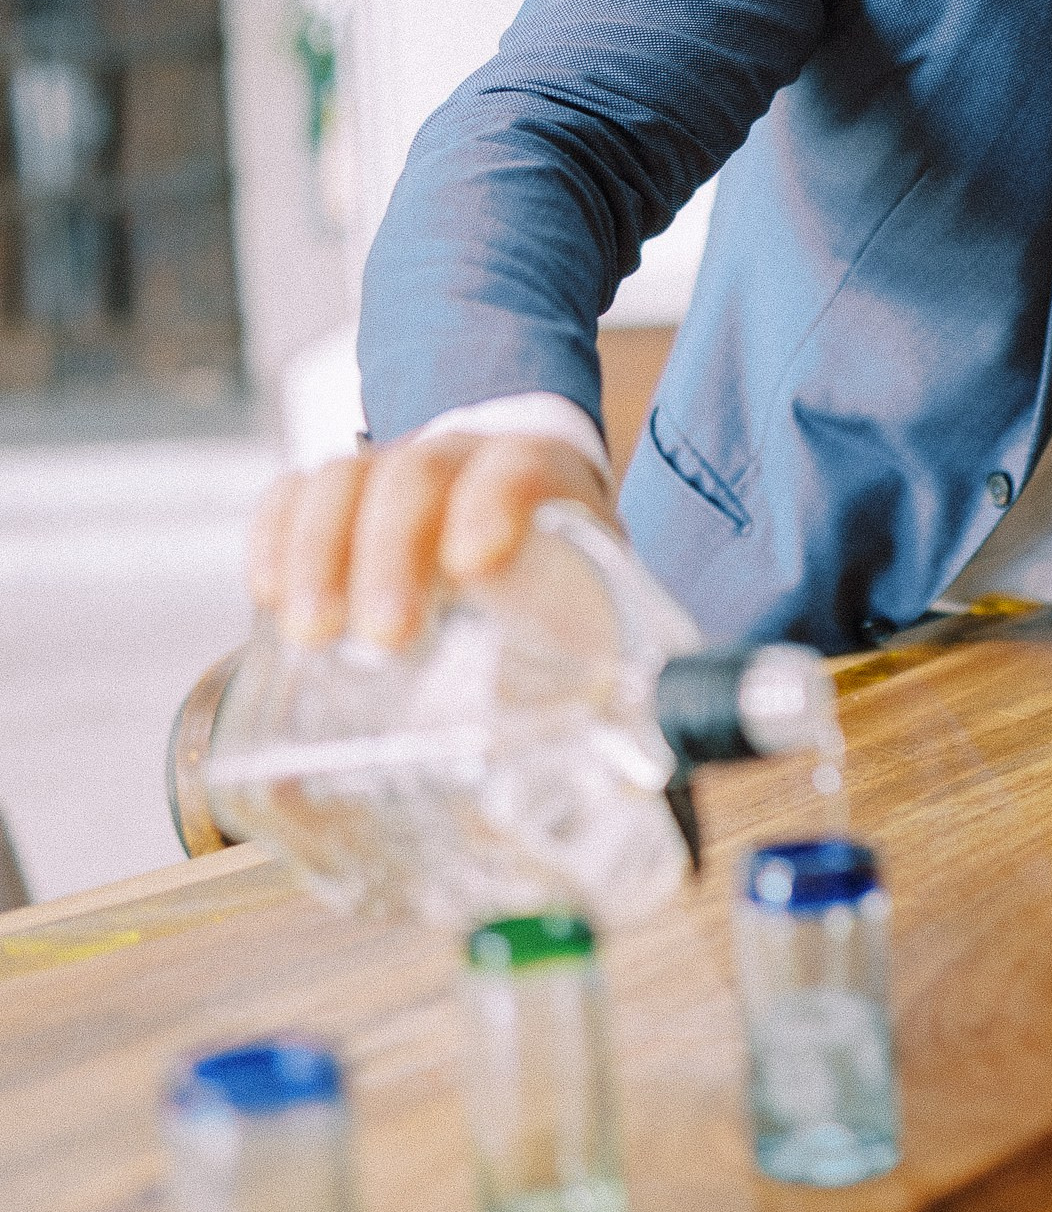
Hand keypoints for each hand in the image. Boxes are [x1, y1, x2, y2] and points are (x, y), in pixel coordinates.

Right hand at [248, 434, 615, 649]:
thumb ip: (600, 660)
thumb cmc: (557, 569)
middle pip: (414, 476)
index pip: (514, 466)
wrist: (518, 503)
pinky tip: (265, 594)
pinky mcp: (336, 497)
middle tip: (387, 635)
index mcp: (537, 472)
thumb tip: (627, 755)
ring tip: (309, 634)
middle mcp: (457, 456)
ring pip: (342, 481)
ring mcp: (388, 469)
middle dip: (392, 552)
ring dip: (319, 554)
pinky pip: (293, 495)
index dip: (491, 502)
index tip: (473, 564)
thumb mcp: (593, 599)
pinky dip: (274, 538)